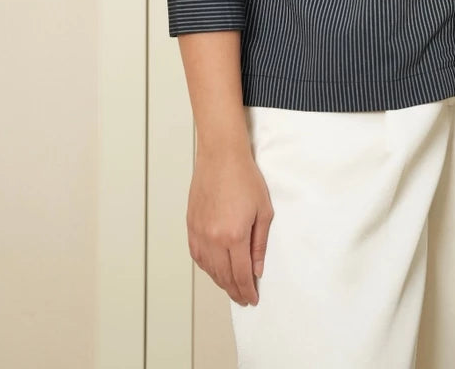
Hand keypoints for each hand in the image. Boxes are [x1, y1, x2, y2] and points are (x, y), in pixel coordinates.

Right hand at [186, 146, 273, 305]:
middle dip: (235, 291)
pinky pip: (196, 256)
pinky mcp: (191, 225)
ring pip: (209, 269)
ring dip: (220, 281)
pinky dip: (206, 267)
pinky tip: (214, 269)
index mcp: (234, 235)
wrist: (221, 156)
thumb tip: (257, 269)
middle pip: (224, 276)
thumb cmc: (245, 177)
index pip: (241, 274)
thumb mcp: (264, 211)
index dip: (248, 290)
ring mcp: (199, 232)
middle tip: (243, 298)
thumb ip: (260, 244)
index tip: (252, 299)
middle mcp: (214, 238)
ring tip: (231, 287)